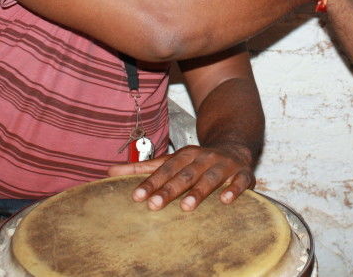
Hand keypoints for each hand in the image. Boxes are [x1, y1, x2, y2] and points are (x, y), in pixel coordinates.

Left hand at [108, 142, 254, 210]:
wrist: (235, 146)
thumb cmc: (197, 160)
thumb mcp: (171, 161)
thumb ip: (143, 168)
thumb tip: (109, 172)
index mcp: (186, 155)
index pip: (166, 169)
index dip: (151, 182)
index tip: (136, 197)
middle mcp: (204, 159)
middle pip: (186, 174)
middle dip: (171, 189)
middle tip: (155, 205)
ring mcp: (224, 166)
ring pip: (211, 178)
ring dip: (200, 191)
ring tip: (186, 206)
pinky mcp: (243, 174)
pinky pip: (241, 181)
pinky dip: (234, 189)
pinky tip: (226, 200)